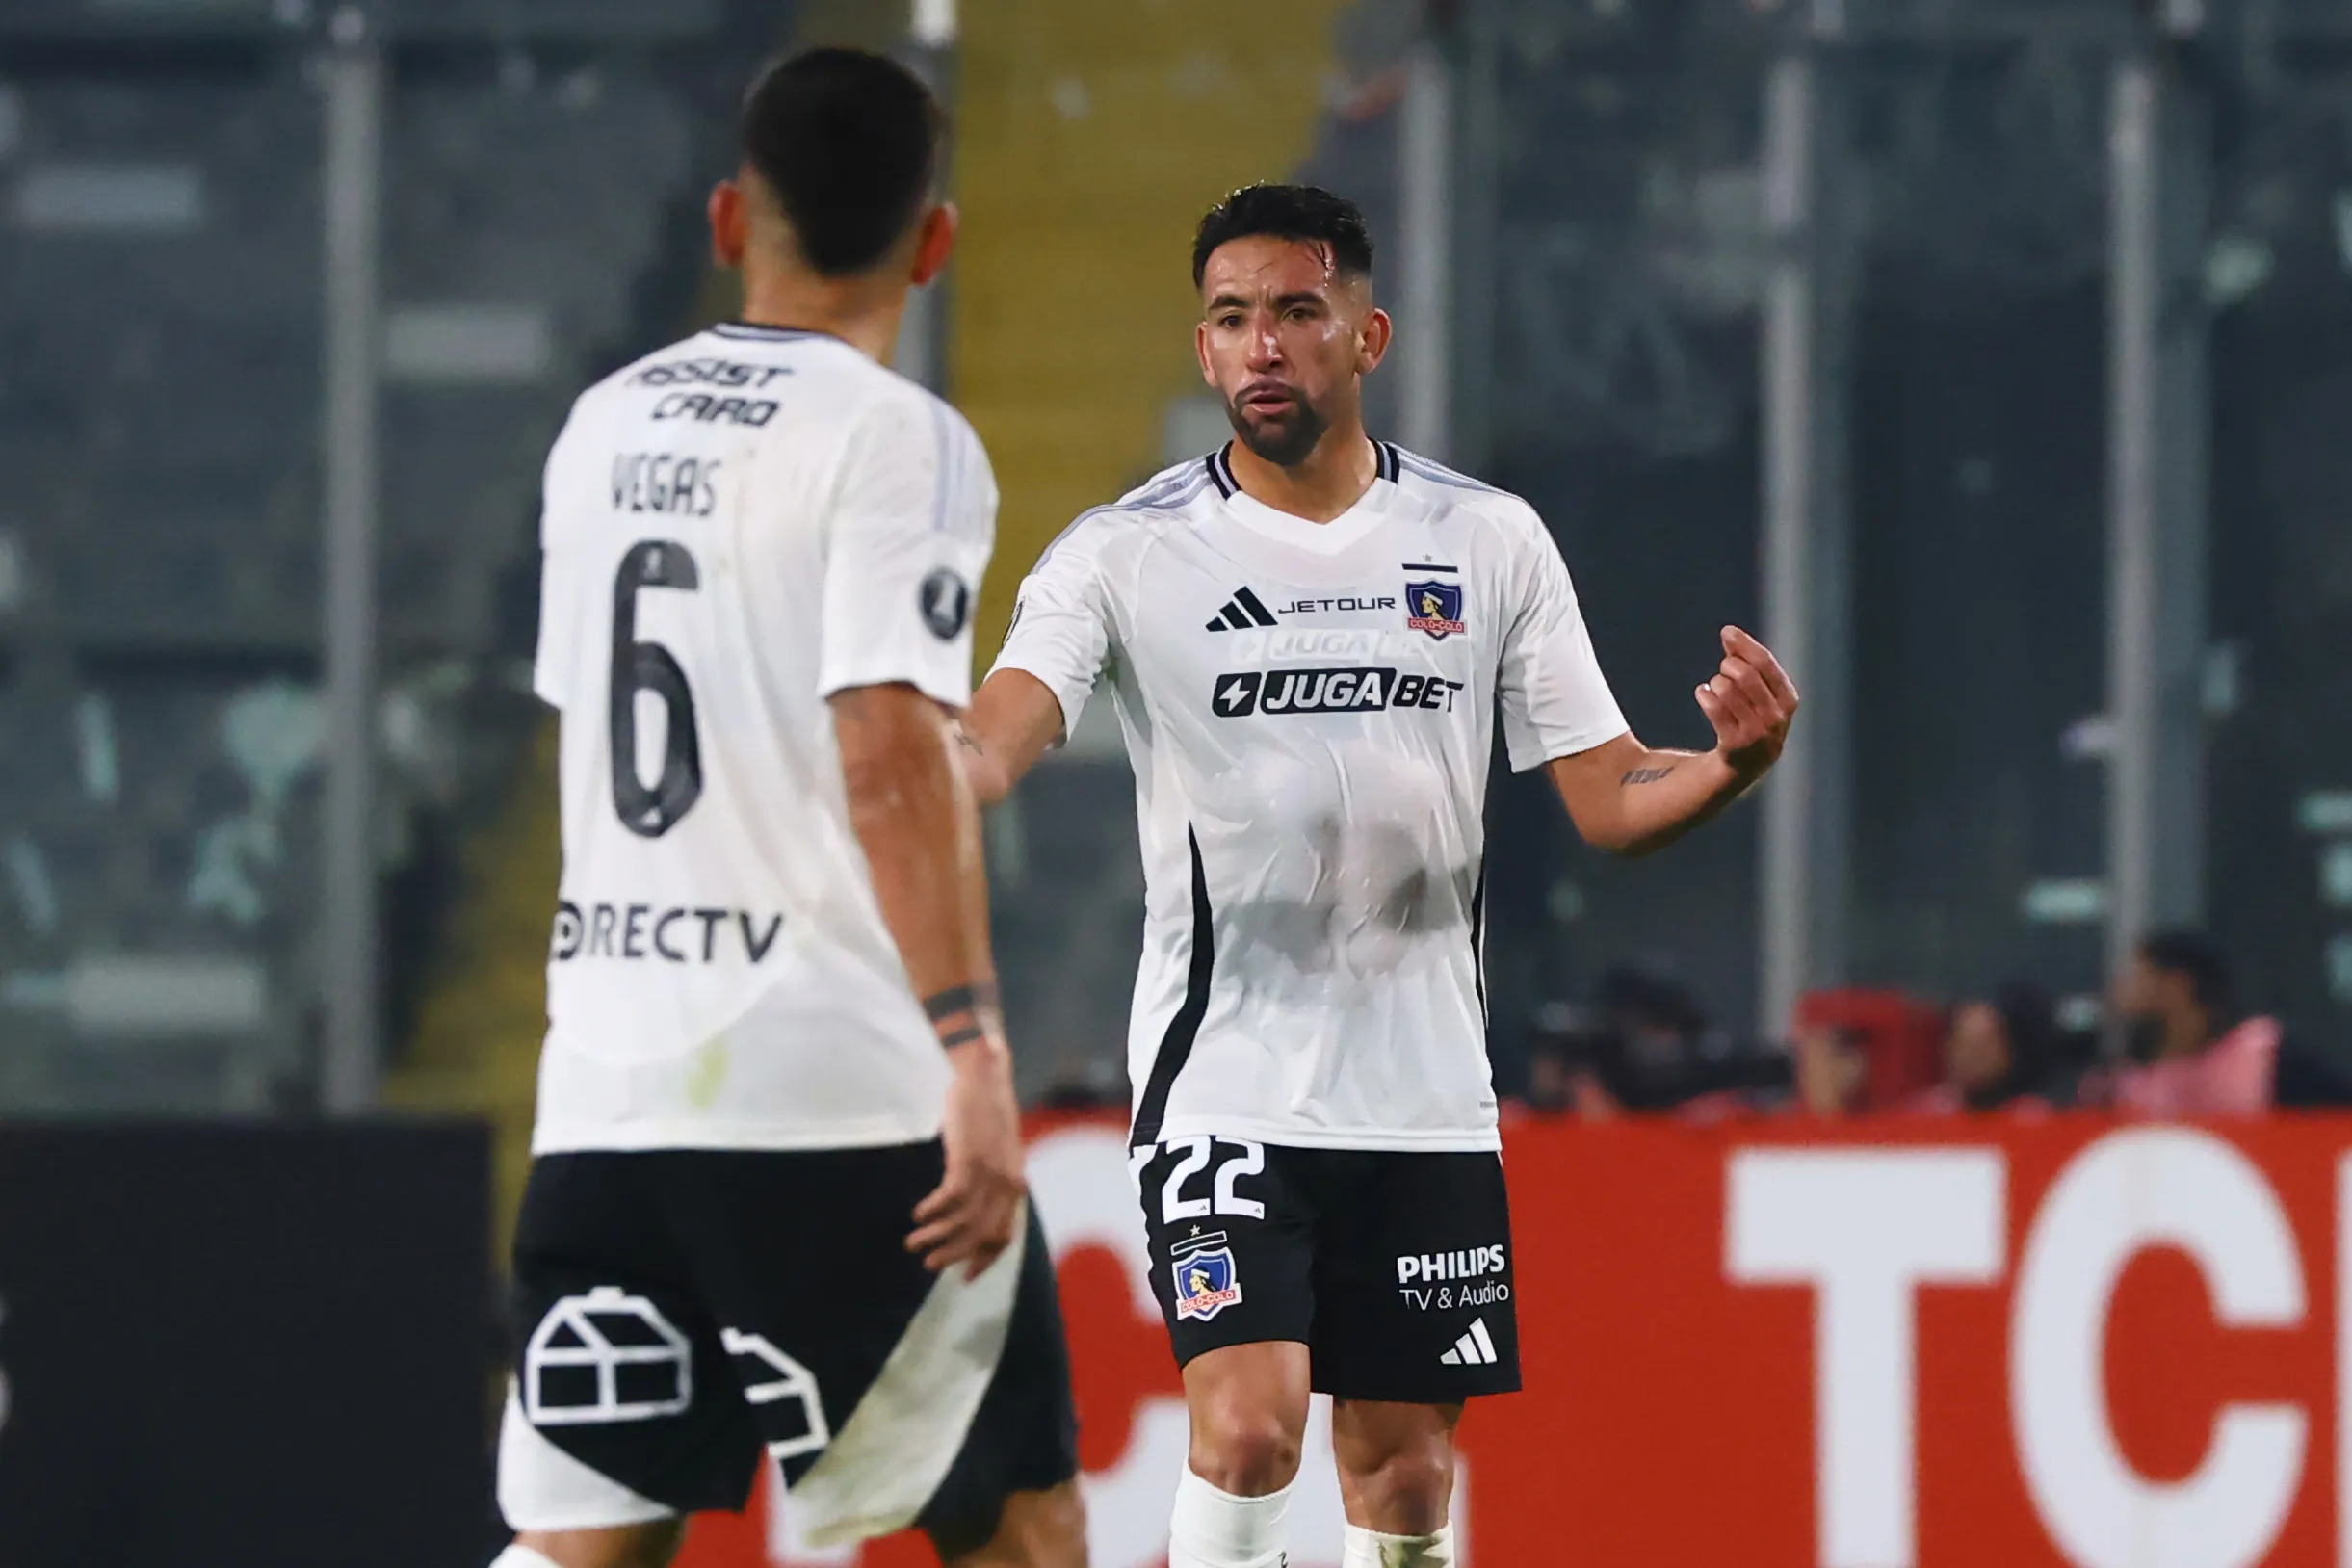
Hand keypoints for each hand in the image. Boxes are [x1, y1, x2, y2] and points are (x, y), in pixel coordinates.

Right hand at [907, 1036, 1024, 1277]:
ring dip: (936, 1238)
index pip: (1003, 1236)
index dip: (983, 1260)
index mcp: (1014, 1184)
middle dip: (954, 1255)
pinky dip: (933, 1212)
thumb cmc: (982, 1112)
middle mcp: (1008, 1183)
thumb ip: (988, 1181)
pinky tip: (918, 1214)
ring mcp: (991, 1172)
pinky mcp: (971, 1159)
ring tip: (914, 1243)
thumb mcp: (993, 1152)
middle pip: (981, 1235)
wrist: (981, 1076)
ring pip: (964, 1222)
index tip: (963, 1277)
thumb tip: (967, 1212)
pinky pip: (951, 1199)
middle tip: (928, 1264)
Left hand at [1694, 625, 1798, 781]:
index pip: (1766, 663)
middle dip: (1729, 665)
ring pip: (1726, 689)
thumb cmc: (1753, 715)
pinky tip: (1704, 693)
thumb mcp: (1759, 690)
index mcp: (1788, 698)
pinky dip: (1704, 694)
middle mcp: (1776, 716)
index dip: (1745, 644)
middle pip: (1745, 674)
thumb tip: (1729, 633)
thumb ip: (1746, 661)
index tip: (1727, 632)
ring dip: (1716, 682)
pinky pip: (1713, 707)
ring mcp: (1756, 732)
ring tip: (1716, 686)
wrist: (1748, 762)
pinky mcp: (1734, 743)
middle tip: (1724, 669)